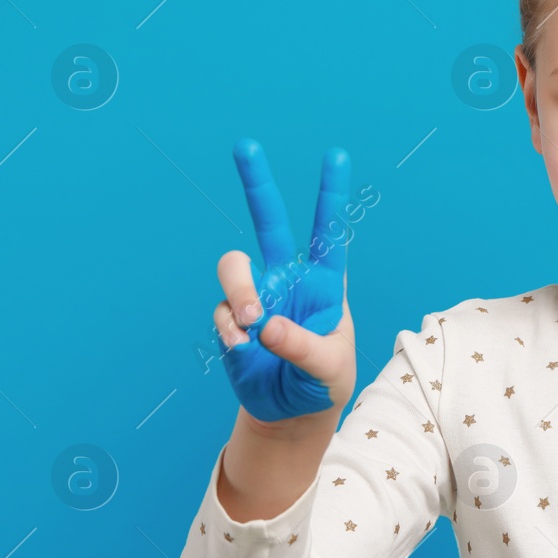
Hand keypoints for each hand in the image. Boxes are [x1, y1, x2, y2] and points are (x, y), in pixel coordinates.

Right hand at [213, 139, 355, 423]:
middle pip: (269, 222)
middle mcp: (287, 279)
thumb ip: (303, 346)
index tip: (335, 155)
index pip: (329, 232)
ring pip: (233, 266)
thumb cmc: (324, 384)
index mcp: (324, 282)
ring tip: (252, 325)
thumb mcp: (330, 369)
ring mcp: (256, 295)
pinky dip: (231, 332)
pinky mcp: (232, 319)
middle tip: (246, 144)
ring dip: (239, 290)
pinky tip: (245, 352)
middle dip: (257, 183)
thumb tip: (263, 325)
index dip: (331, 194)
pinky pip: (221, 311)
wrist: (291, 413)